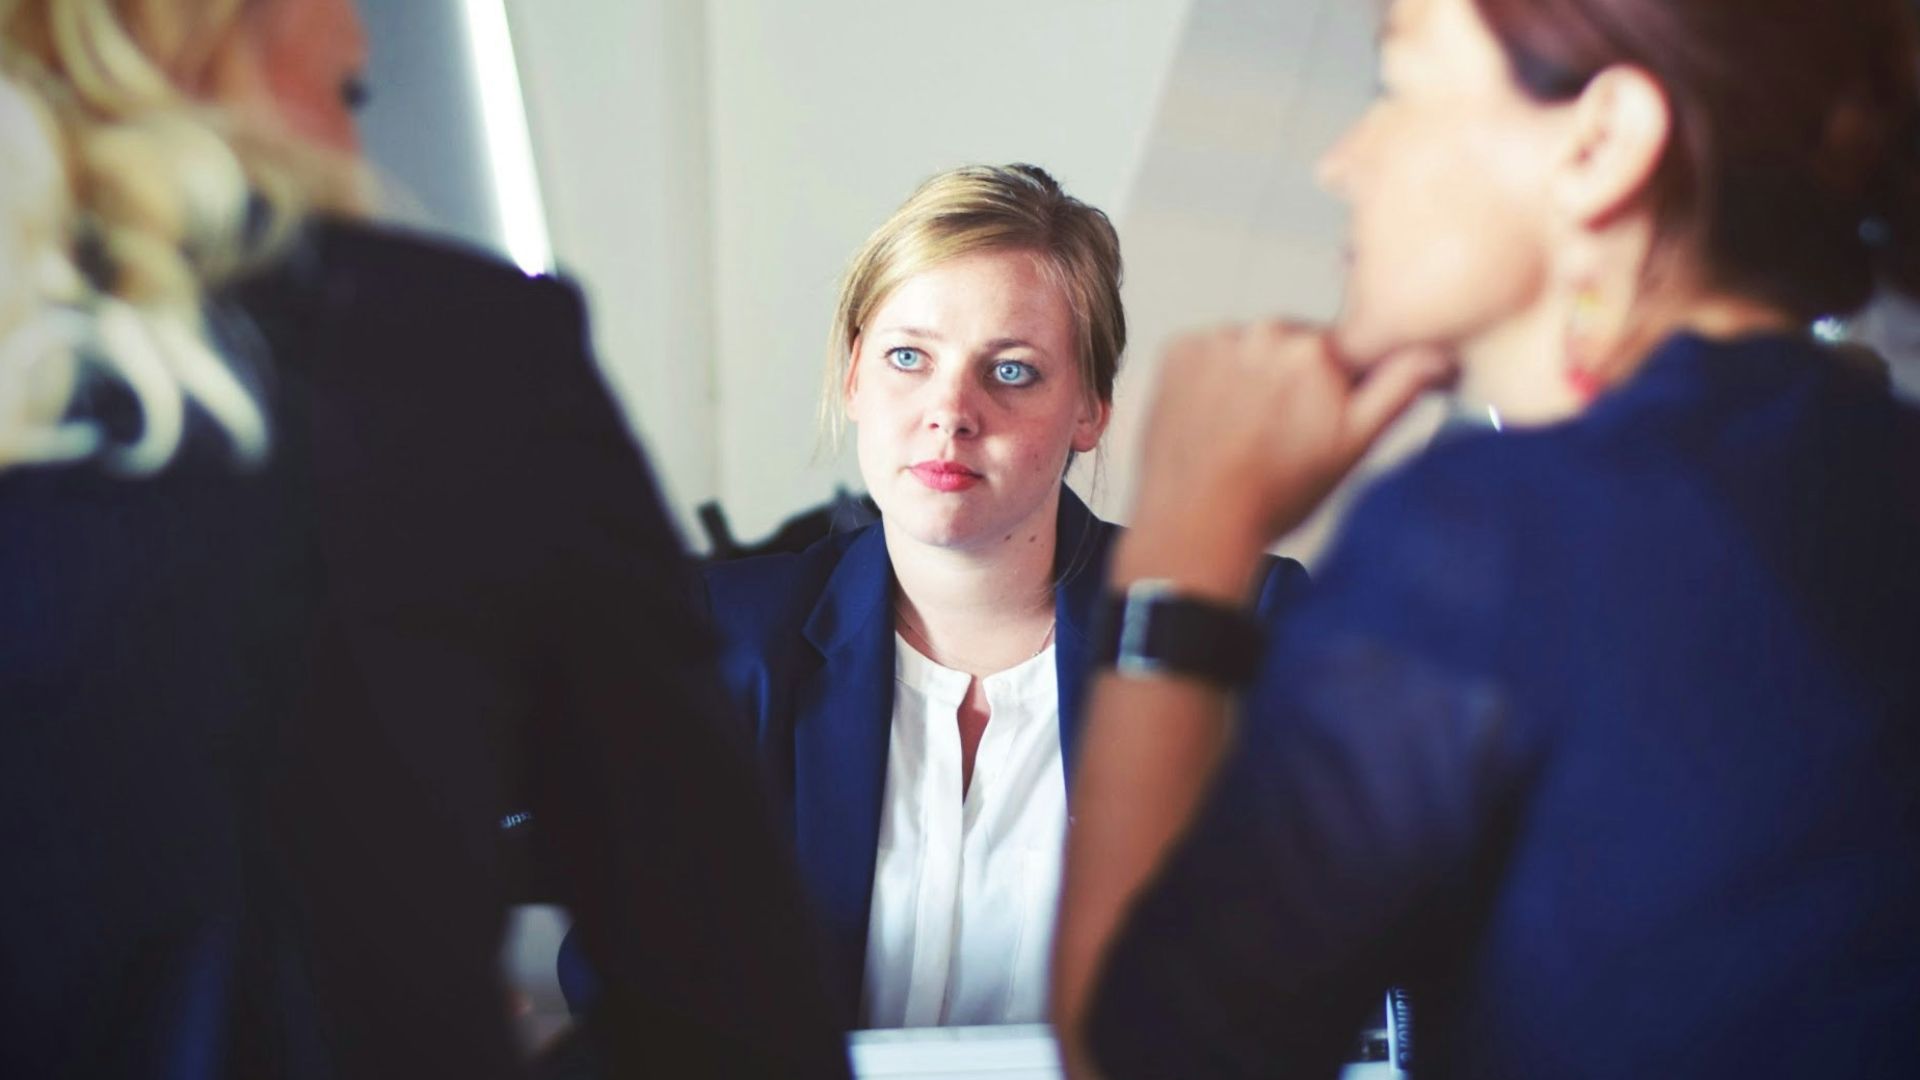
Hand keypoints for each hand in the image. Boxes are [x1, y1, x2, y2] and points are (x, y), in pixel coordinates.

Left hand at [1128, 321, 1451, 573]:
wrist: (1197, 523)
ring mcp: (1216, 339)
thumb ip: (1399, 388)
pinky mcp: (1177, 351)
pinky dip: (1210, 378)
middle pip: (1292, 346)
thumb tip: (1439, 354)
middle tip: (1278, 434)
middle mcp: (1265, 332)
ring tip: (1242, 432)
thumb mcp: (1354, 445)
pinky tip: (1213, 419)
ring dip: (1250, 377)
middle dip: (1291, 380)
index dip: (1335, 386)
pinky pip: (1207, 353)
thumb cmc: (1275, 494)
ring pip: (1248, 349)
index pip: (1340, 351)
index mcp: (1316, 349)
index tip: (1318, 417)